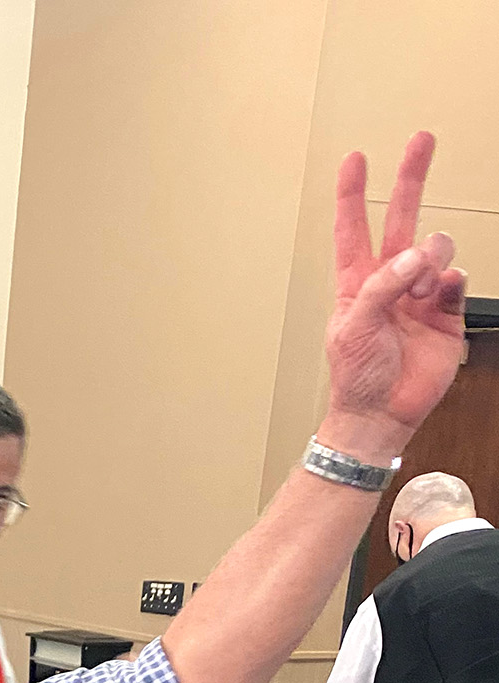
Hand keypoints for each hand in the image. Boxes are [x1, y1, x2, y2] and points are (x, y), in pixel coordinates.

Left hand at [322, 132, 465, 456]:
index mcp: (357, 282)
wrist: (381, 414)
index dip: (352, 193)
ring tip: (421, 289)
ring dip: (430, 259)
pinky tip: (440, 293)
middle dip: (412, 178)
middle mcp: (390, 281)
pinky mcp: (447, 311)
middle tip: (422, 141)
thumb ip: (382, 286)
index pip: (353, 227)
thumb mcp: (354, 327)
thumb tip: (415, 256)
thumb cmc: (356, 377)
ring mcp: (420, 293)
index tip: (354, 158)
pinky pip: (456, 278)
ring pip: (435, 247)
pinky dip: (450, 281)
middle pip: (402, 217)